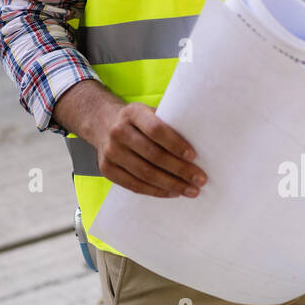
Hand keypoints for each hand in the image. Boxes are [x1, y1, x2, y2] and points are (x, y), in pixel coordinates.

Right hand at [82, 102, 206, 197]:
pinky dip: (156, 191)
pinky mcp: (106, 169)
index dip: (175, 144)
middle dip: (180, 170)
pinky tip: (172, 192)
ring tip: (190, 190)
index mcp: (132, 112)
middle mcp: (118, 131)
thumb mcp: (149, 112)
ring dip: (171, 184)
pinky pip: (134, 185)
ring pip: (144, 173)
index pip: (156, 130)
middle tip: (200, 179)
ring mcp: (110, 152)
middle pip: (152, 155)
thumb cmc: (137, 120)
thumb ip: (168, 123)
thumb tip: (201, 140)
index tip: (193, 156)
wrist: (103, 123)